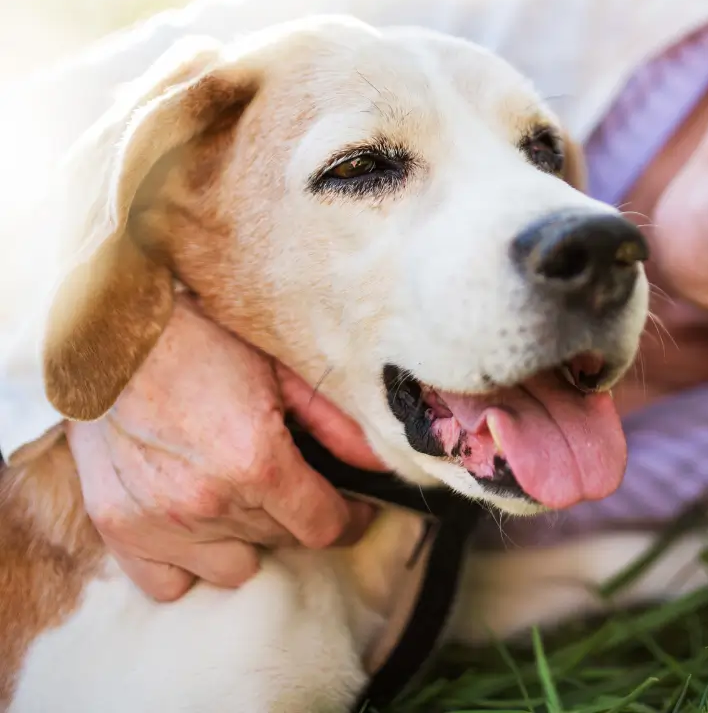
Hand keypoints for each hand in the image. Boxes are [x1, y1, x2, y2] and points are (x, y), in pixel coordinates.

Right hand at [66, 294, 384, 601]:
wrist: (116, 338)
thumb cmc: (204, 344)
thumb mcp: (281, 371)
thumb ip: (335, 423)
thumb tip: (376, 462)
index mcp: (257, 461)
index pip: (323, 527)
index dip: (349, 520)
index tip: (353, 509)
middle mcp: (210, 502)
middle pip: (282, 542)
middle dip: (298, 515)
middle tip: (292, 481)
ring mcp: (162, 523)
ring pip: (235, 567)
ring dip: (249, 539)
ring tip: (243, 498)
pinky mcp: (121, 530)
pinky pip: (171, 583)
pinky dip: (191, 563)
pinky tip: (199, 525)